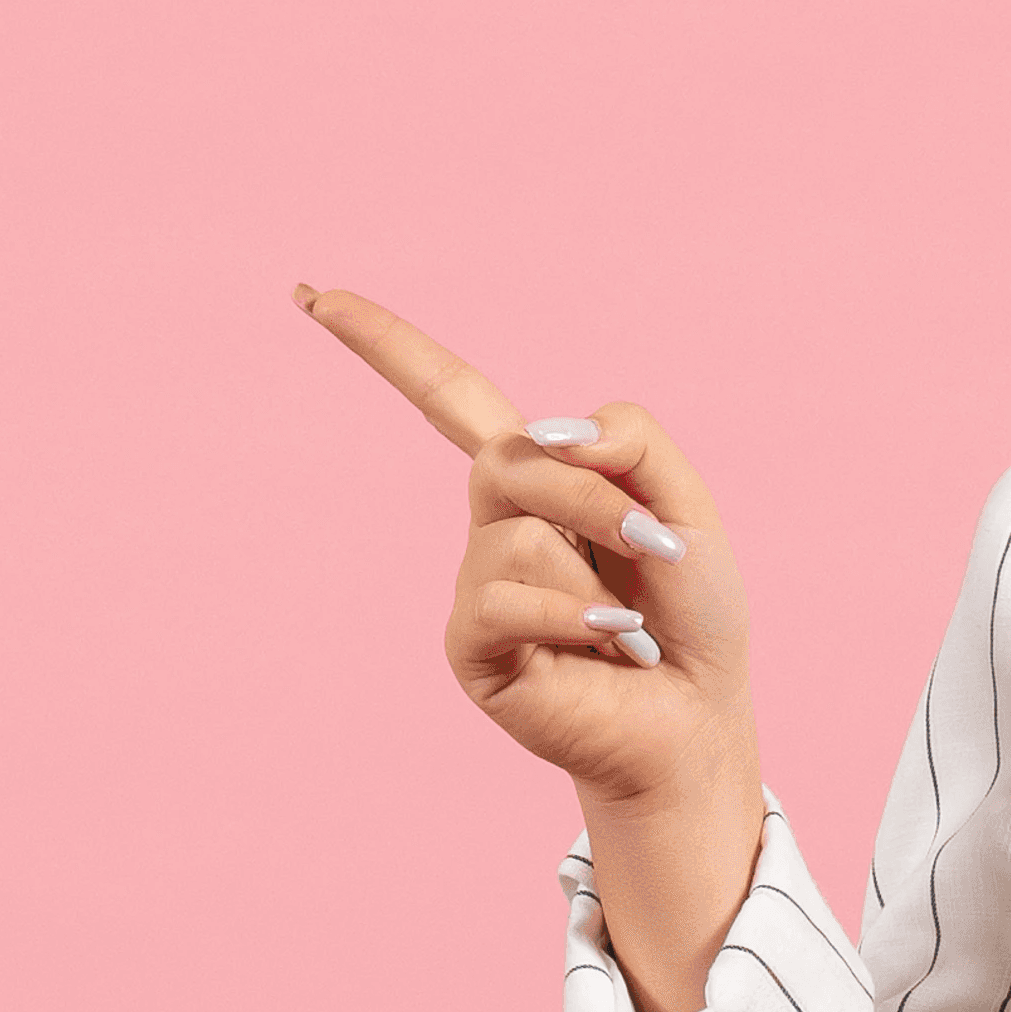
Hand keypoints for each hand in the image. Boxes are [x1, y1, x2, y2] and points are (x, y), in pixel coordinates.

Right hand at [295, 282, 755, 809]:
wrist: (696, 715)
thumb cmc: (689, 614)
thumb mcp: (686, 507)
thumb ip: (632, 442)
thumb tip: (546, 434)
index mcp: (539, 481)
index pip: (453, 398)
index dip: (389, 346)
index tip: (315, 296)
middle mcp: (494, 523)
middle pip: (510, 458)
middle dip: (596, 498)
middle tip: (657, 550)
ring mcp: (475, 583)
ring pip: (516, 532)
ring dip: (597, 572)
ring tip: (628, 623)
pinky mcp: (470, 644)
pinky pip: (503, 599)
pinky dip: (573, 616)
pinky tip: (610, 643)